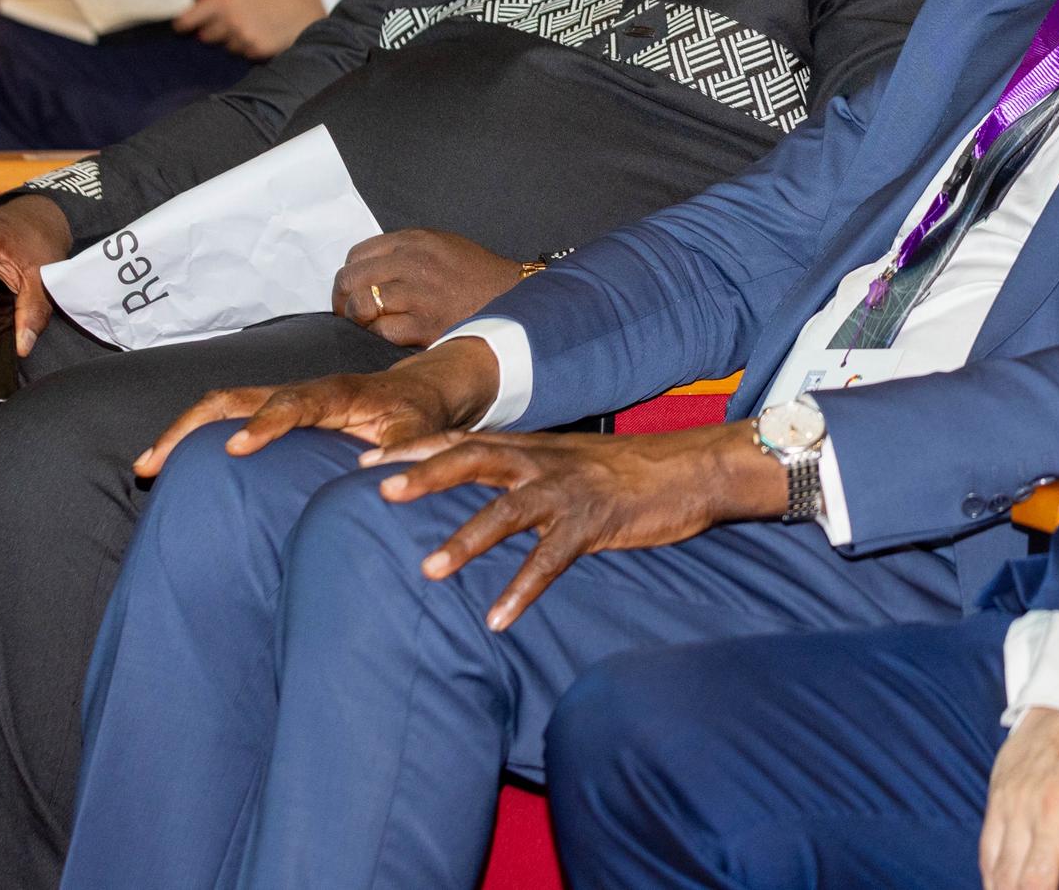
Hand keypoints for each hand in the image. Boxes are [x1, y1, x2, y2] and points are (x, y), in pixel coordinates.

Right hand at [134, 336, 501, 477]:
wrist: (421, 391)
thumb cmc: (419, 415)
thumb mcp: (421, 433)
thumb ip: (404, 451)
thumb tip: (373, 476)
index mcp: (337, 394)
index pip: (294, 404)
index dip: (265, 424)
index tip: (236, 448)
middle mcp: (302, 391)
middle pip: (236, 397)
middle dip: (192, 426)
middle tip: (154, 462)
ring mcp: (283, 399)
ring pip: (223, 404)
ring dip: (183, 431)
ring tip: (147, 466)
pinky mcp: (275, 412)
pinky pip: (228, 416)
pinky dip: (196, 436)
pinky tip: (171, 466)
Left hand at [173, 0, 325, 57]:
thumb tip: (214, 9)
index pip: (191, 17)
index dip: (185, 23)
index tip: (181, 27)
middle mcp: (230, 21)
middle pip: (207, 35)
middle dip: (213, 31)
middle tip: (225, 25)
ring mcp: (245, 38)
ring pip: (228, 46)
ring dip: (234, 40)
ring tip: (254, 27)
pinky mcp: (260, 51)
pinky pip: (246, 53)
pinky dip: (251, 47)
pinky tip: (265, 34)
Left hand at [331, 229, 526, 346]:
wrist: (514, 300)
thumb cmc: (477, 276)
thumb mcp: (442, 245)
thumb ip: (405, 250)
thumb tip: (368, 269)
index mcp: (415, 240)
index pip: (356, 255)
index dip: (350, 276)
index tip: (353, 291)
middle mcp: (412, 262)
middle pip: (350, 279)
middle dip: (343, 300)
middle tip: (351, 314)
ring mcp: (418, 293)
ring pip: (360, 306)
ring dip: (359, 320)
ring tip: (370, 325)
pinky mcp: (425, 324)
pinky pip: (381, 331)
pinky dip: (379, 336)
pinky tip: (392, 334)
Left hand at [359, 422, 782, 629]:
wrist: (691, 469)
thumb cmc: (629, 471)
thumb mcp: (570, 462)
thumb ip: (527, 471)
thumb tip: (488, 491)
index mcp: (533, 448)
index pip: (464, 440)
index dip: (416, 449)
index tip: (367, 461)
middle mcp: (543, 462)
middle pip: (475, 459)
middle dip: (426, 473)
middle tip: (380, 491)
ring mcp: (568, 492)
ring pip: (507, 511)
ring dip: (466, 539)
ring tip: (427, 569)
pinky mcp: (594, 523)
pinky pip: (552, 559)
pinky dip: (523, 588)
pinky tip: (499, 618)